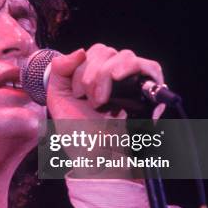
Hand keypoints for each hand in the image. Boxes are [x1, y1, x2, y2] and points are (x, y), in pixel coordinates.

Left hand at [45, 44, 164, 177]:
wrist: (95, 157)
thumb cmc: (78, 132)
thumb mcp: (57, 97)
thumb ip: (60, 69)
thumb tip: (80, 51)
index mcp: (95, 74)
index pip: (91, 52)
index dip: (80, 70)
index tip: (77, 95)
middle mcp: (115, 76)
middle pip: (105, 51)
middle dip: (90, 76)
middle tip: (89, 101)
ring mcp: (133, 83)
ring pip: (124, 56)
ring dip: (105, 77)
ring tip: (102, 101)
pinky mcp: (148, 93)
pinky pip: (149, 67)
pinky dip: (133, 68)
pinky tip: (119, 78)